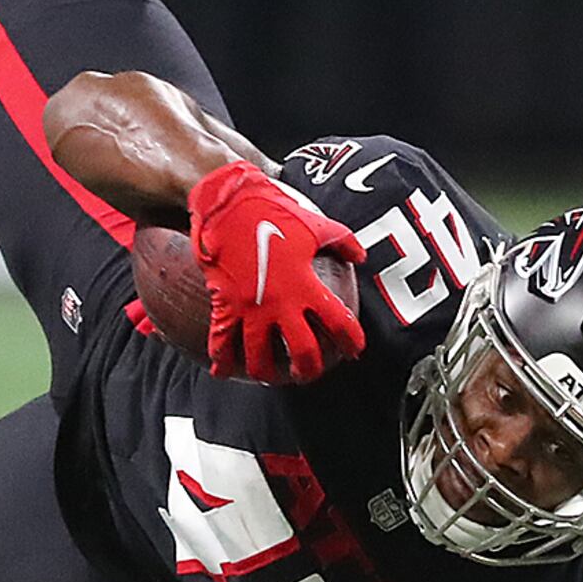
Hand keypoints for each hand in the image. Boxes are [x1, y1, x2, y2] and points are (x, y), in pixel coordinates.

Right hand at [189, 162, 365, 382]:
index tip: (353, 351)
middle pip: (302, 352)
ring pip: (259, 357)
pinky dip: (221, 360)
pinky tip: (223, 372)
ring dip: (266, 372)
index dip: (351, 342)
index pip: (338, 323)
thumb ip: (342, 241)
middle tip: (309, 373)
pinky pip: (221, 341)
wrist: (226, 205)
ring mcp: (250, 308)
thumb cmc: (272, 212)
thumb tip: (361, 254)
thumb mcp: (315, 224)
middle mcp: (280, 303)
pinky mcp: (224, 305)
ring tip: (271, 376)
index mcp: (305, 285)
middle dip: (309, 369)